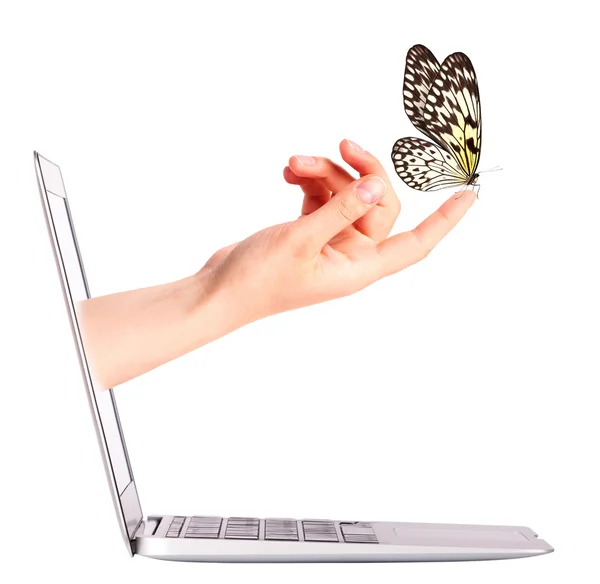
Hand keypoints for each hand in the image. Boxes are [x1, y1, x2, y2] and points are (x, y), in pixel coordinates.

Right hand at [199, 139, 475, 327]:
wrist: (220, 291)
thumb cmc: (259, 279)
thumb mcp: (301, 240)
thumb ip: (341, 211)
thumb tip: (377, 187)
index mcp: (359, 268)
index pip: (415, 244)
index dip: (444, 222)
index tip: (468, 196)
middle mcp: (350, 255)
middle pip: (375, 204)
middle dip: (358, 171)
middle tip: (340, 145)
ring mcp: (329, 242)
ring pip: (344, 195)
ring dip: (322, 173)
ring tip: (293, 164)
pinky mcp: (308, 231)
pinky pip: (321, 197)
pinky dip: (308, 181)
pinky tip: (287, 172)